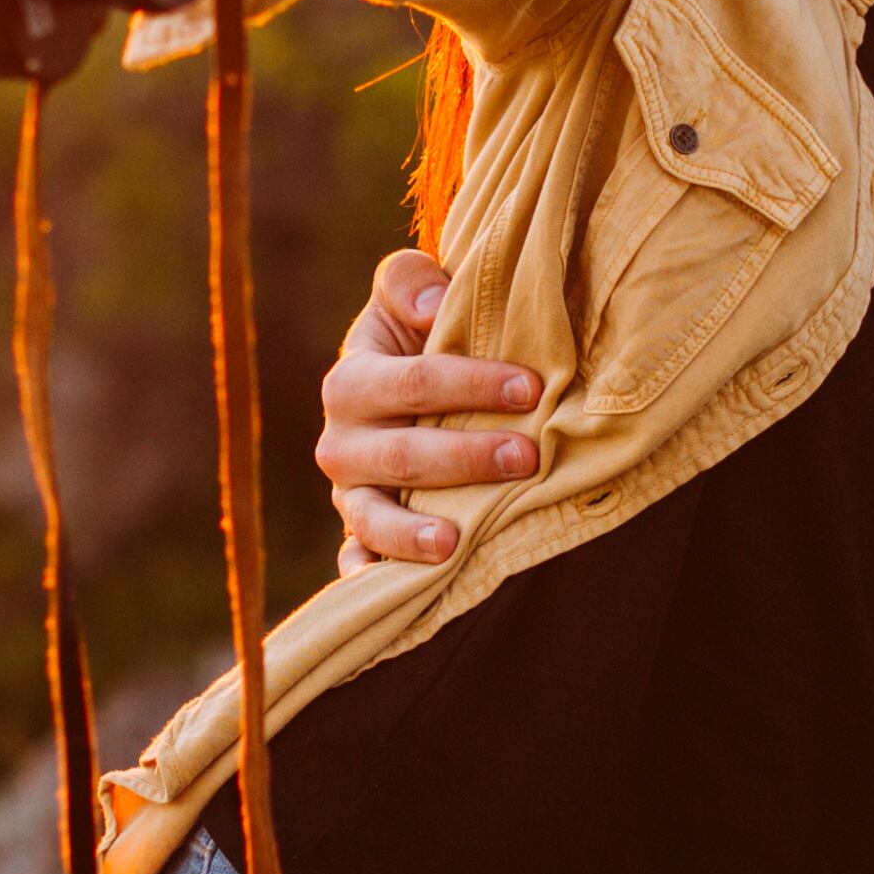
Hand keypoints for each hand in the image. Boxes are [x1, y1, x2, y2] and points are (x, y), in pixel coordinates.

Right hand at [317, 251, 537, 569]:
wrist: (405, 386)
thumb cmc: (422, 336)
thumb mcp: (409, 297)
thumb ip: (409, 282)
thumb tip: (433, 309)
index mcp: (353, 379)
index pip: (409, 381)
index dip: (469, 383)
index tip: (532, 387)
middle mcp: (342, 441)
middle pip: (397, 456)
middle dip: (464, 458)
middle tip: (527, 457)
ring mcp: (349, 494)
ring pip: (371, 517)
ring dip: (413, 533)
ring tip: (458, 543)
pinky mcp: (359, 536)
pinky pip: (356, 564)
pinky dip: (368, 580)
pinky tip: (393, 591)